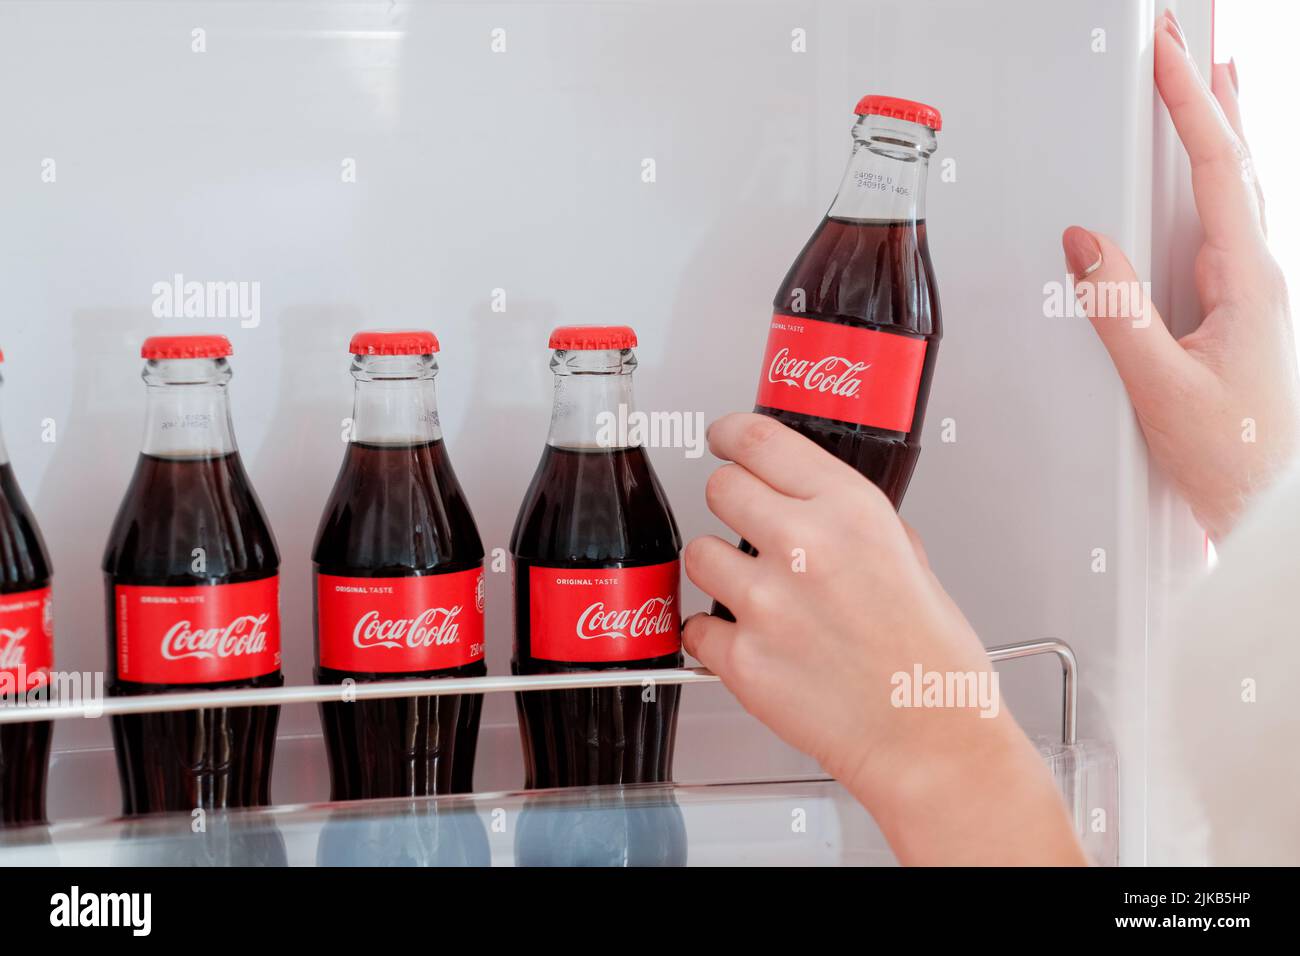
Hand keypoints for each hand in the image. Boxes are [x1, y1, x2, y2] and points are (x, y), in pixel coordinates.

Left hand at [684, 414, 1084, 864]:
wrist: (930, 737)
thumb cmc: (931, 657)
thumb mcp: (909, 555)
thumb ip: (852, 519)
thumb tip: (811, 501)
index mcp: (849, 510)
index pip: (758, 439)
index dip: (729, 434)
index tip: (721, 438)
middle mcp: (803, 546)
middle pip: (719, 487)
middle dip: (730, 500)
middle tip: (744, 522)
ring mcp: (766, 603)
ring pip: (699, 554)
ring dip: (719, 568)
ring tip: (760, 594)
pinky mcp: (742, 658)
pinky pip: (697, 626)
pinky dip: (716, 634)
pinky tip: (753, 641)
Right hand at [1063, 9, 1298, 540]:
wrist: (1270, 511)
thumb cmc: (1233, 462)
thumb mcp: (1162, 390)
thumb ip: (1120, 313)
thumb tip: (1087, 244)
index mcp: (1247, 284)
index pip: (1215, 170)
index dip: (1188, 105)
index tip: (1167, 56)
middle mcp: (1258, 282)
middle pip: (1235, 168)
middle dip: (1212, 99)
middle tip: (1193, 48)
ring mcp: (1251, 300)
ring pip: (1234, 197)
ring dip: (1219, 136)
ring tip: (1210, 89)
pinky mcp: (1236, 322)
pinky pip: (1221, 235)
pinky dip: (1211, 191)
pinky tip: (1200, 194)